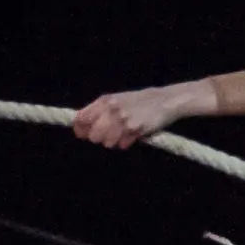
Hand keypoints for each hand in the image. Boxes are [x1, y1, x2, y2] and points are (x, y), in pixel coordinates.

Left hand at [71, 81, 209, 148]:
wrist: (164, 100)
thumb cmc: (138, 101)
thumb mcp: (116, 100)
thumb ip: (99, 110)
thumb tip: (82, 125)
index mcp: (104, 101)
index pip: (81, 119)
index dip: (80, 130)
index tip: (82, 135)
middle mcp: (111, 109)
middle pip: (93, 135)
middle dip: (98, 138)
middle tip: (108, 135)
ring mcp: (123, 120)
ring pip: (107, 142)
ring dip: (113, 142)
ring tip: (122, 134)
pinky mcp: (135, 129)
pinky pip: (122, 145)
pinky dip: (126, 143)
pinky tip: (133, 134)